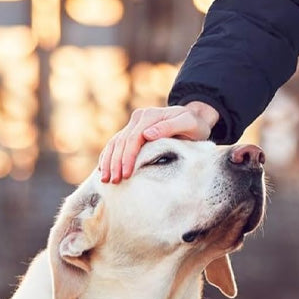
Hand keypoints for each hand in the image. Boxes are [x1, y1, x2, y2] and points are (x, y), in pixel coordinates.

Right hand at [99, 101, 219, 182]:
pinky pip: (117, 143)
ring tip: (104, 179)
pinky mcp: (133, 131)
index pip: (133, 138)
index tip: (126, 174)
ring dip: (108, 161)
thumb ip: (169, 127)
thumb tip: (147, 134)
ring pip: (115, 142)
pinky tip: (103, 169)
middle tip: (113, 181)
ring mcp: (134, 124)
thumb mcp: (187, 124)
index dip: (128, 157)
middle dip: (115, 163)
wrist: (194, 118)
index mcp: (150, 116)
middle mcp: (139, 118)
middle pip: (121, 142)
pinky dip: (109, 156)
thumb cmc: (194, 125)